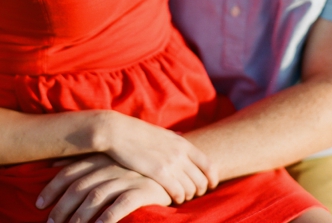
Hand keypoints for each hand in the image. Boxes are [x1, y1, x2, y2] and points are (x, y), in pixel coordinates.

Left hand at [37, 155, 171, 222]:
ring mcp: (130, 176)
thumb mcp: (114, 160)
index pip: (71, 171)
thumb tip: (54, 162)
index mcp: (106, 156)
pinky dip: (107, 218)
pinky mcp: (145, 189)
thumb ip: (89, 161)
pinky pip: (120, 205)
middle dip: (61, 207)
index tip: (39, 203)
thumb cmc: (140, 167)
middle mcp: (115, 165)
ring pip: (96, 196)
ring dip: (79, 216)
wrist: (180, 167)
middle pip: (79, 186)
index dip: (52, 187)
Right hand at [100, 112, 216, 204]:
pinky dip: (178, 198)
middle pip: (202, 178)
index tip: (211, 185)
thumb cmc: (139, 133)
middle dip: (201, 190)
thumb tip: (183, 135)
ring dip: (189, 195)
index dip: (213, 178)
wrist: (119, 131)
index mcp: (183, 144)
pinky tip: (174, 200)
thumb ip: (175, 138)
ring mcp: (171, 163)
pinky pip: (177, 191)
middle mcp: (181, 154)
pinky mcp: (158, 172)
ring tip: (184, 198)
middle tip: (196, 195)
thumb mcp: (163, 133)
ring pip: (190, 187)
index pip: (209, 164)